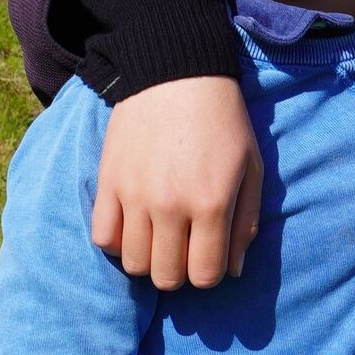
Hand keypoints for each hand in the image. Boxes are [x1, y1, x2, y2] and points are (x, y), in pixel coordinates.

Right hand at [94, 76, 259, 288]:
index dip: (209, 275)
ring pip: (133, 263)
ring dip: (149, 260)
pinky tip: (134, 228)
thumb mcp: (251, 168)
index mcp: (212, 204)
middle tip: (185, 251)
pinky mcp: (107, 184)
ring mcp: (134, 196)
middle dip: (179, 273)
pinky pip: (102, 238)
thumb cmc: (223, 123)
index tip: (210, 259)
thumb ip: (245, 222)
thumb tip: (234, 270)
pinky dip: (118, 243)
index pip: (204, 274)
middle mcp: (170, 206)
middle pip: (166, 276)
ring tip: (161, 239)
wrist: (175, 78)